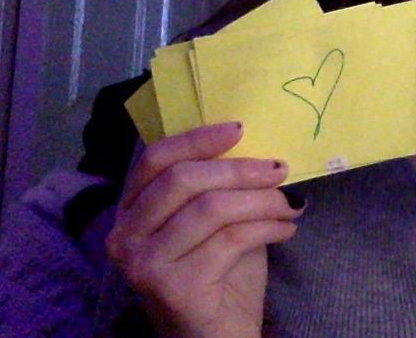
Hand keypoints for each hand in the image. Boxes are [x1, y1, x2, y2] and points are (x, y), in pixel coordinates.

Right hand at [106, 122, 303, 337]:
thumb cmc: (219, 278)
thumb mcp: (215, 223)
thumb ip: (219, 187)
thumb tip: (255, 145)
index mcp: (130, 213)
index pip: (156, 159)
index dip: (198, 138)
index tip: (240, 129)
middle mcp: (125, 237)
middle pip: (183, 179)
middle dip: (239, 169)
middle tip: (280, 169)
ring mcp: (143, 264)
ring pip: (210, 209)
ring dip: (261, 200)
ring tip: (291, 204)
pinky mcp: (171, 287)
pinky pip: (229, 240)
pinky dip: (267, 228)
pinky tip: (287, 229)